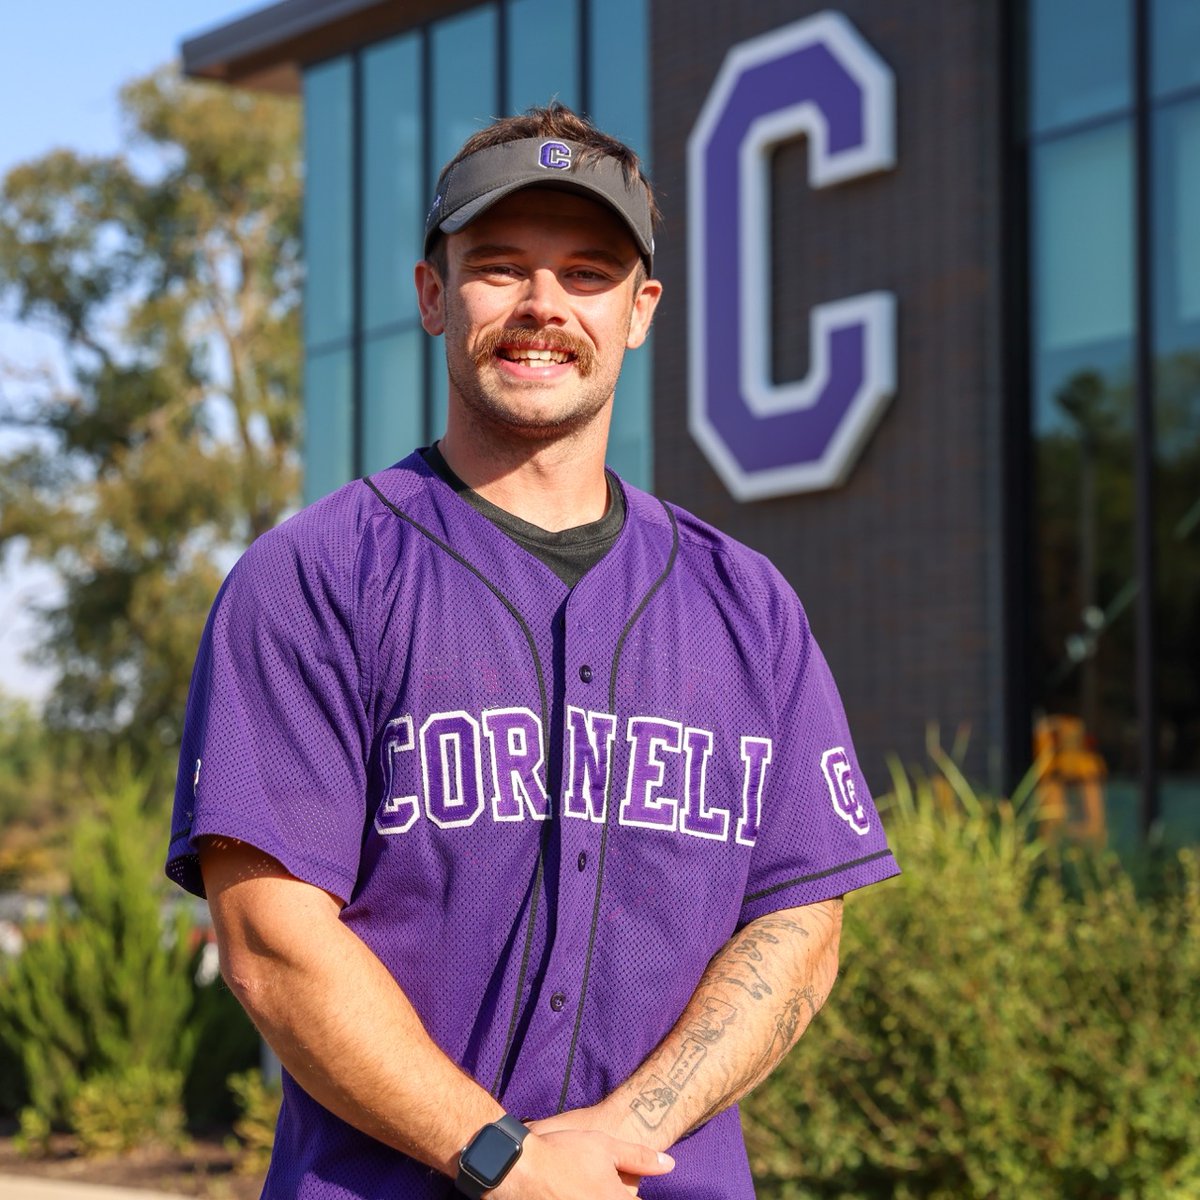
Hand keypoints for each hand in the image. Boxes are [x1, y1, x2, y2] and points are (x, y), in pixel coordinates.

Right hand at [491, 1127, 672, 1198]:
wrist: (521, 1168)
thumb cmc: (565, 1153)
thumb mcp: (606, 1146)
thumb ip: (640, 1158)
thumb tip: (670, 1165)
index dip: (633, 1194)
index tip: (625, 1187)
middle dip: (617, 1193)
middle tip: (595, 1181)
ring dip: (597, 1195)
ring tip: (583, 1184)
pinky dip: (581, 1199)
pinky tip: (572, 1190)